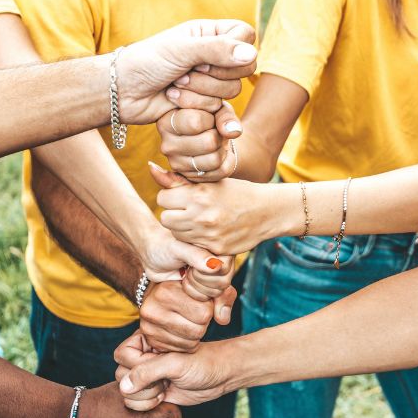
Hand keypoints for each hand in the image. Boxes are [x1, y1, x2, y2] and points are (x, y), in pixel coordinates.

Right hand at [115, 334, 234, 406]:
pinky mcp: (151, 391)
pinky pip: (135, 402)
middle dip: (142, 384)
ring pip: (126, 391)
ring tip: (164, 388)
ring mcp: (146, 375)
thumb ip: (148, 371)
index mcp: (145, 340)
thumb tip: (123, 386)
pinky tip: (164, 397)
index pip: (122, 355)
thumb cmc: (203, 362)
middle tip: (164, 380)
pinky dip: (147, 404)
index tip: (160, 367)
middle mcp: (143, 357)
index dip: (136, 366)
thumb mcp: (176, 364)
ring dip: (145, 395)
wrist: (221, 375)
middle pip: (121, 375)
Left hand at [116, 20, 255, 123]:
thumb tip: (252, 55)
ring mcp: (210, 80)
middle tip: (183, 73)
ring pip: (231, 91)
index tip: (205, 56)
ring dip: (199, 93)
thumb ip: (217, 50)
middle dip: (211, 76)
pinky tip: (178, 104)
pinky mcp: (205, 104)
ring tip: (174, 88)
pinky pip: (219, 110)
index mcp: (210, 33)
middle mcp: (214, 55)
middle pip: (242, 68)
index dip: (234, 49)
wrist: (123, 92)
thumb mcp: (181, 50)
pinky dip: (199, 108)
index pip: (246, 36)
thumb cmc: (146, 62)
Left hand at [138, 222, 229, 285]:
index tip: (189, 265)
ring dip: (196, 288)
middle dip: (200, 280)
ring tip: (185, 274)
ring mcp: (213, 274)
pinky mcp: (206, 286)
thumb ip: (196, 255)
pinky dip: (193, 294)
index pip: (224, 269)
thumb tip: (216, 266)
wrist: (151, 255)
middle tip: (186, 270)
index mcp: (217, 247)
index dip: (205, 272)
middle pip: (222, 284)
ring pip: (216, 293)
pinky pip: (207, 299)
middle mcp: (220, 260)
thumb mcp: (177, 248)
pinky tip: (184, 282)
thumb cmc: (162, 245)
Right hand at [139, 279, 225, 352]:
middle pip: (197, 330)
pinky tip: (182, 329)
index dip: (208, 308)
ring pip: (190, 342)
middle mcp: (153, 308)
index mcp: (166, 290)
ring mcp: (149, 326)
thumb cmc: (188, 287)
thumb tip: (223, 319)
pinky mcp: (151, 340)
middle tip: (196, 313)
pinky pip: (182, 349)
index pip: (204, 312)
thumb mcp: (208, 284)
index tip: (201, 301)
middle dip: (203, 323)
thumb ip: (222, 296)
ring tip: (189, 320)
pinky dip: (187, 342)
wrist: (161, 290)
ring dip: (196, 334)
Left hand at [152, 163, 272, 255]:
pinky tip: (209, 232)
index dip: (170, 198)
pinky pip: (192, 246)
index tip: (181, 197)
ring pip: (176, 235)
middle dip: (173, 214)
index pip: (162, 199)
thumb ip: (178, 179)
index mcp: (199, 194)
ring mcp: (208, 235)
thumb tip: (150, 168)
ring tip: (198, 220)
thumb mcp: (210, 181)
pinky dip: (197, 240)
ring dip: (183, 229)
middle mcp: (202, 215)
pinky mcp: (215, 249)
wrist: (267, 212)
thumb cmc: (237, 192)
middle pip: (166, 219)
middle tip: (187, 211)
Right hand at [155, 104, 241, 181]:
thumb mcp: (218, 108)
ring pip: (215, 160)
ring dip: (223, 149)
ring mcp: (176, 164)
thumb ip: (225, 116)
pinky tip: (220, 153)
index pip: (195, 122)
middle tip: (216, 131)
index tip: (209, 117)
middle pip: (208, 142)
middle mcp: (167, 145)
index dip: (211, 119)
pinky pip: (220, 172)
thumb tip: (233, 132)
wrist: (212, 136)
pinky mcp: (190, 178)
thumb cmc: (211, 116)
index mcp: (166, 121)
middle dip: (219, 135)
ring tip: (217, 141)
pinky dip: (227, 161)